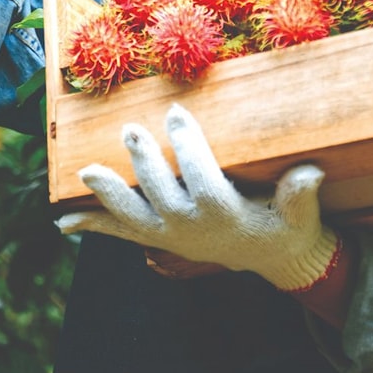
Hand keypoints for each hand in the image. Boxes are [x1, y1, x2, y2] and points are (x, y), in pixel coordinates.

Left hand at [57, 105, 339, 292]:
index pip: (201, 178)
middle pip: (160, 194)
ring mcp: (168, 236)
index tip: (176, 114)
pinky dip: (93, 226)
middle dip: (144, 162)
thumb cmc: (286, 225)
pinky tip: (62, 223)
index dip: (188, 147)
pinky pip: (120, 233)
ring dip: (107, 195)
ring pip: (131, 217)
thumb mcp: (300, 214)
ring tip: (85, 172)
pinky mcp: (157, 238)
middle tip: (130, 130)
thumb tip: (310, 174)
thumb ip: (300, 195)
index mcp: (224, 216)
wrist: (272, 258)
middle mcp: (189, 229)